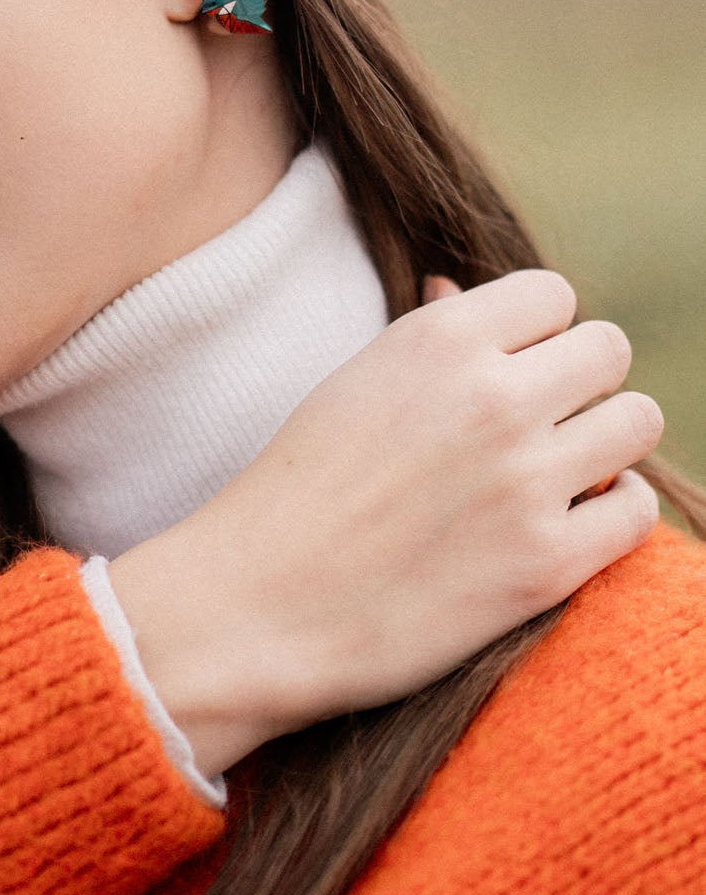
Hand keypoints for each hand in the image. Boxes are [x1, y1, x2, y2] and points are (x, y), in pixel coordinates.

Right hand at [107, 269, 662, 775]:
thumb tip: (457, 288)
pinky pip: (638, 511)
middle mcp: (493, 397)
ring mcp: (526, 480)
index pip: (552, 295)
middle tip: (542, 425)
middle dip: (582, 383)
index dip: (535, 336)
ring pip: (638, 422)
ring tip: (562, 472)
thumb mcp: (350, 384)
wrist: (256, 606)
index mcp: (440, 339)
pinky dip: (614, 515)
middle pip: (609, 350)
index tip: (510, 373)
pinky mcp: (547, 563)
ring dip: (607, 444)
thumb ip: (423, 335)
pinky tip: (571, 522)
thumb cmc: (295, 492)